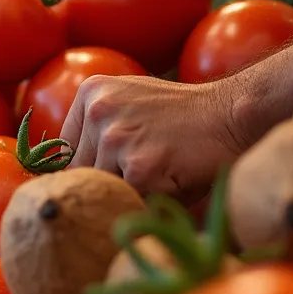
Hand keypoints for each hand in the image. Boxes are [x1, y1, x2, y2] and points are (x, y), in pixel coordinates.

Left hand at [60, 75, 246, 201]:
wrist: (233, 114)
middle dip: (109, 181)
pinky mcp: (139, 168)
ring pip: (104, 188)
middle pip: (81, 173)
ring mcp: (117, 139)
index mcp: (91, 93)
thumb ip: (96, 127)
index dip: (88, 168)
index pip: (65, 150)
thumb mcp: (130, 103)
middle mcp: (98, 112)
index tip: (111, 171)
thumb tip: (59, 169)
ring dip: (131, 191)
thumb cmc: (183, 116)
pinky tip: (172, 179)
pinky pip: (130, 199)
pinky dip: (149, 199)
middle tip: (144, 173)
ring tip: (162, 172)